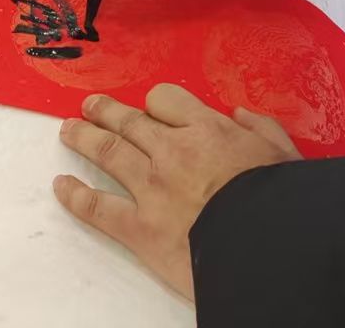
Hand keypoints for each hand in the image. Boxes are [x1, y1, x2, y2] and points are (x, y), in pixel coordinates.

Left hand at [54, 86, 300, 300]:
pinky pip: (99, 208)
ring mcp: (151, 187)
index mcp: (207, 129)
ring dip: (85, 138)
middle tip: (89, 106)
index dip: (155, 103)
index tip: (150, 108)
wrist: (267, 244)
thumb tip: (239, 114)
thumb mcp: (283, 152)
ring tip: (68, 130)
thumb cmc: (282, 197)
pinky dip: (76, 196)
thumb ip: (260, 127)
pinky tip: (61, 186)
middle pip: (130, 122)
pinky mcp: (140, 228)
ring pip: (109, 152)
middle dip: (106, 111)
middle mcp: (172, 150)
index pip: (167, 101)